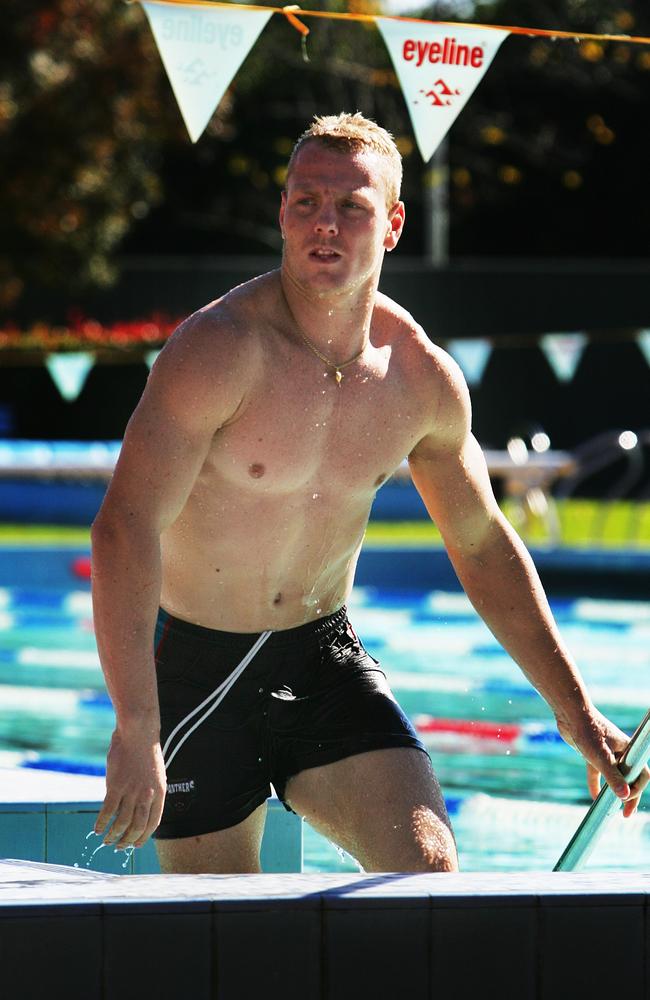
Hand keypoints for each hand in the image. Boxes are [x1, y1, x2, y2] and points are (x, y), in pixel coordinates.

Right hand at [95, 727, 166, 848]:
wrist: (139, 733)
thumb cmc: (146, 752)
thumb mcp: (155, 775)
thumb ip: (149, 793)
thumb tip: (139, 809)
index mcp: (159, 793)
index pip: (153, 823)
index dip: (144, 837)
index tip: (136, 845)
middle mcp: (147, 795)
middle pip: (137, 827)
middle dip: (127, 841)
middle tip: (119, 847)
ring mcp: (131, 791)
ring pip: (122, 822)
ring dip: (113, 835)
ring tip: (107, 841)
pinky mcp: (116, 785)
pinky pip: (108, 810)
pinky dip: (101, 822)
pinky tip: (97, 829)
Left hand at [556, 706, 649, 817]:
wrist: (569, 713)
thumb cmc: (587, 730)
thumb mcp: (601, 757)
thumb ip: (612, 777)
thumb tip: (625, 796)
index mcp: (629, 750)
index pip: (641, 774)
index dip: (637, 790)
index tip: (626, 802)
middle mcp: (620, 751)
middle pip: (630, 777)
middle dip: (629, 796)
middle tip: (625, 814)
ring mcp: (606, 752)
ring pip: (614, 776)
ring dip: (614, 791)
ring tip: (613, 808)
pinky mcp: (592, 753)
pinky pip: (596, 772)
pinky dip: (596, 784)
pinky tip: (593, 797)